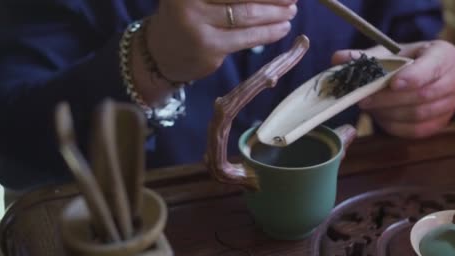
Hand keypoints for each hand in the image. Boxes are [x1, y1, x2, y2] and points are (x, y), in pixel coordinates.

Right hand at [147, 0, 296, 82]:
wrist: (163, 51)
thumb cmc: (189, 14)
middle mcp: (188, 0)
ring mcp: (197, 24)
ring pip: (247, 15)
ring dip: (276, 13)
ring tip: (291, 11)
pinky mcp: (209, 48)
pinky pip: (247, 38)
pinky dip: (269, 32)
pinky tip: (282, 28)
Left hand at [331, 40, 454, 137]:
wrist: (415, 77)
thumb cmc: (401, 63)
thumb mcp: (384, 55)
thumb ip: (362, 57)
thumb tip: (338, 59)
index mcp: (445, 54)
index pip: (433, 67)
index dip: (413, 77)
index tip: (392, 83)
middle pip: (423, 95)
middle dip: (390, 99)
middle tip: (365, 99)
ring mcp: (451, 103)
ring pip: (418, 115)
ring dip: (389, 113)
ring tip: (371, 106)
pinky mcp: (442, 123)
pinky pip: (417, 130)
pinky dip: (395, 126)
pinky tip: (381, 117)